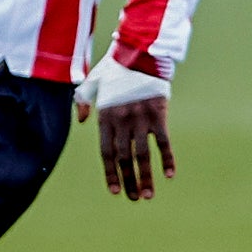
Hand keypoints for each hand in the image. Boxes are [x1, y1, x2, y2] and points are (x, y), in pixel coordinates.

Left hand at [74, 55, 175, 200]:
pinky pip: (163, 141)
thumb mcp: (93, 82)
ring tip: (147, 195)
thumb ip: (82, 101)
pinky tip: (169, 175)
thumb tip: (82, 121)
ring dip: (145, 177)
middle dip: (128, 181)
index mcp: (105, 117)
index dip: (110, 173)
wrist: (139, 52)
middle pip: (124, 158)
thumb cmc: (115, 68)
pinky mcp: (158, 114)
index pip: (106, 152)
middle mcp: (122, 121)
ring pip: (142, 155)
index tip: (115, 191)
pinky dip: (167, 159)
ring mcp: (140, 118)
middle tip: (133, 199)